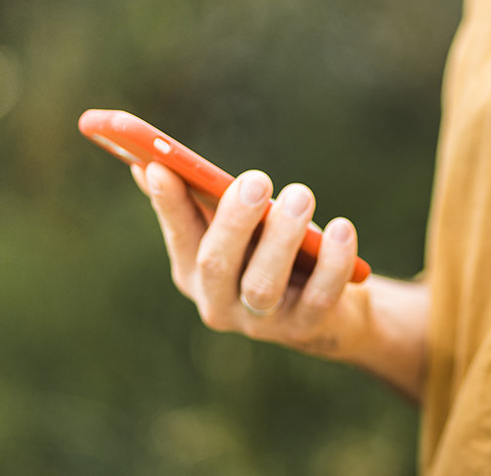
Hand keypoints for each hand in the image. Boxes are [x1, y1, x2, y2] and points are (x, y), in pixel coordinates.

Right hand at [132, 162, 370, 359]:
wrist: (330, 313)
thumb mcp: (240, 230)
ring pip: (263, 285)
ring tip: (301, 195)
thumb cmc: (272, 255)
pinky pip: (319, 296)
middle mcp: (220, 304)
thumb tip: (150, 163)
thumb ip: (202, 201)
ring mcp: (262, 323)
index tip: (161, 167)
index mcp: (194, 273)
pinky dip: (332, 260)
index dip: (168, 204)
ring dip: (283, 236)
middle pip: (216, 265)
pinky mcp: (307, 328)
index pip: (178, 235)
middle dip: (235, 219)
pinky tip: (341, 228)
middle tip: (257, 179)